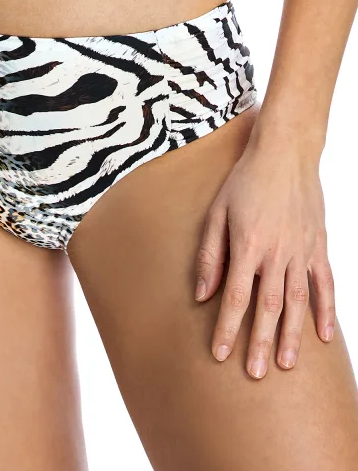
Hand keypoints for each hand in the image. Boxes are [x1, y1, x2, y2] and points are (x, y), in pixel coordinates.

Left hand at [194, 133, 334, 378]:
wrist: (283, 155)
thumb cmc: (243, 183)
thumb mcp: (216, 214)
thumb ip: (210, 255)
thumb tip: (202, 294)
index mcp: (247, 247)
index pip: (234, 298)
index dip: (227, 329)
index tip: (220, 355)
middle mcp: (276, 255)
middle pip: (268, 308)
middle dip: (260, 343)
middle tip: (255, 374)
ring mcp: (301, 252)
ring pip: (297, 302)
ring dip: (292, 336)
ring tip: (286, 365)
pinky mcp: (318, 246)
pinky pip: (325, 284)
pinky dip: (326, 311)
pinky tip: (324, 336)